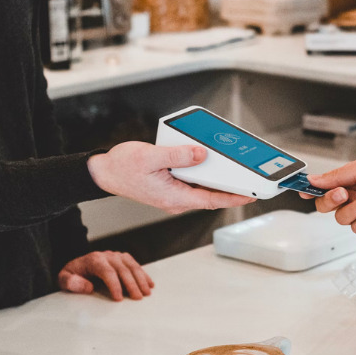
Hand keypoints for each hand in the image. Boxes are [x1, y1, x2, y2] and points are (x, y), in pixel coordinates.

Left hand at [58, 251, 154, 300]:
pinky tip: (150, 284)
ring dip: (141, 280)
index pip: (107, 272)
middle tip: (137, 298)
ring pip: (132, 266)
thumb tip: (88, 287)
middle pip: (123, 269)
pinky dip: (143, 274)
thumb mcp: (63, 279)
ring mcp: (116, 256)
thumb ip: (71, 282)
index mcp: (93, 259)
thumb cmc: (72, 274)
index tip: (119, 298)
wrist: (76, 265)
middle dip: (132, 284)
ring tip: (146, 293)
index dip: (115, 285)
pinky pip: (135, 265)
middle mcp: (107, 256)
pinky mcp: (122, 258)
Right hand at [87, 142, 254, 213]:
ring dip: (218, 180)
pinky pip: (193, 183)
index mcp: (174, 197)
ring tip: (235, 169)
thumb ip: (177, 156)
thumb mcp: (150, 156)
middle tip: (251, 178)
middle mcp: (176, 200)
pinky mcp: (170, 188)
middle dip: (231, 188)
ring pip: (202, 189)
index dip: (234, 197)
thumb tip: (201, 154)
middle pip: (211, 195)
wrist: (104, 172)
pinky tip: (209, 162)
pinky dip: (204, 174)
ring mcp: (173, 195)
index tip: (252, 194)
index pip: (212, 200)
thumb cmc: (122, 167)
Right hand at [307, 157, 355, 235]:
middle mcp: (355, 196)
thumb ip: (337, 175)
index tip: (301, 190)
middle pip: (326, 205)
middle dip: (330, 200)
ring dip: (354, 208)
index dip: (311, 189)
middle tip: (342, 193)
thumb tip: (314, 179)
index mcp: (351, 179)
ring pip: (341, 218)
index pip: (325, 186)